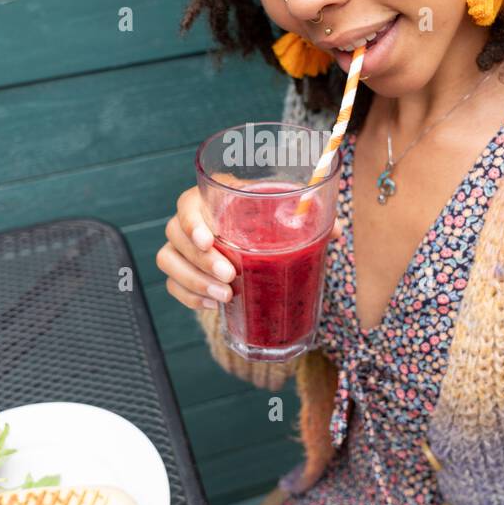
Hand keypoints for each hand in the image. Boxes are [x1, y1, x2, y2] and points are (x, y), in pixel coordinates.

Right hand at [156, 184, 341, 311]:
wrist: (254, 239)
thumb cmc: (267, 220)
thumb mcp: (284, 215)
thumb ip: (307, 218)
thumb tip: (334, 230)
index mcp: (210, 198)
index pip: (187, 204)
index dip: (193, 222)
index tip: (210, 239)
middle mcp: (190, 221)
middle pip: (176, 236)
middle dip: (201, 260)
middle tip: (230, 276)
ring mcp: (181, 247)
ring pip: (168, 261)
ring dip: (194, 282)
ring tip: (225, 296)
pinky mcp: (181, 272)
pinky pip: (173, 286)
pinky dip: (190, 298)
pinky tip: (213, 305)